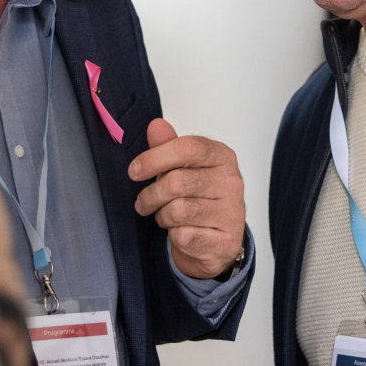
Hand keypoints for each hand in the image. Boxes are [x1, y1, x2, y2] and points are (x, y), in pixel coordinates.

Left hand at [129, 118, 245, 279]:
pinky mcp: (225, 240)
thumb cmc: (200, 197)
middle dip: (150, 194)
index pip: (187, 148)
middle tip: (142, 202)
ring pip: (178, 210)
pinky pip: (184, 235)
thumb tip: (156, 126)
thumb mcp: (185, 168)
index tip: (134, 170)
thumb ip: (169, 146)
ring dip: (162, 215)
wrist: (219, 239)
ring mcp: (231, 212)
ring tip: (164, 215)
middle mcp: (231, 182)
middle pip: (177, 181)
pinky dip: (174, 235)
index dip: (154, 158)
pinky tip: (180, 231)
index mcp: (222, 156)